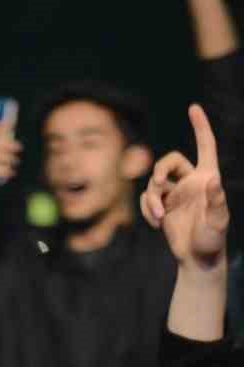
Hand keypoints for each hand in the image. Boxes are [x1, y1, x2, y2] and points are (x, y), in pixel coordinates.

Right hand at [144, 104, 229, 270]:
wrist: (198, 258)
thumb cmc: (213, 240)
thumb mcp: (219, 222)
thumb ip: (217, 201)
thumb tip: (213, 181)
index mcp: (208, 178)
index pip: (205, 146)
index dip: (200, 126)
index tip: (193, 108)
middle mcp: (191, 181)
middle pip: (169, 161)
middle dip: (159, 171)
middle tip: (157, 186)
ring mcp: (175, 193)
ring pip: (154, 183)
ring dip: (152, 200)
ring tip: (160, 218)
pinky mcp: (162, 206)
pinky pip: (147, 199)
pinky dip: (148, 210)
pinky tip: (156, 224)